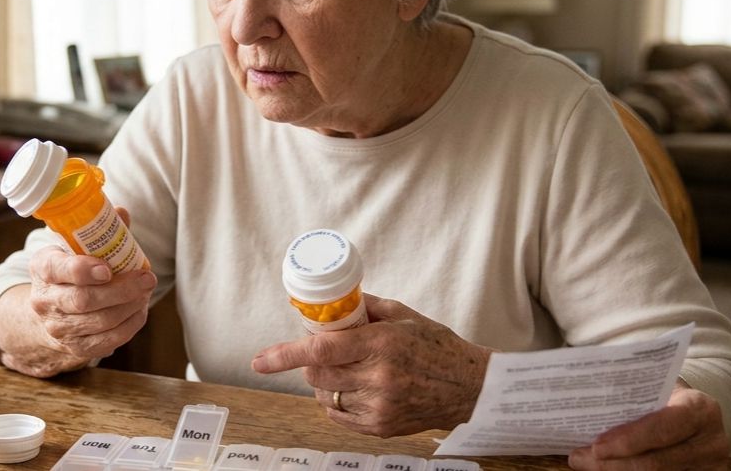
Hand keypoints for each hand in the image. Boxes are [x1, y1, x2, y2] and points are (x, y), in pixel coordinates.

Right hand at [17, 208, 155, 370]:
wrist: (50, 309)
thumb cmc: (69, 270)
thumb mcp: (74, 247)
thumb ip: (99, 231)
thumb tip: (122, 213)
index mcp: (42, 268)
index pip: (58, 270)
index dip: (82, 270)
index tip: (107, 269)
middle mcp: (44, 301)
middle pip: (83, 300)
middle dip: (120, 290)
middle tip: (147, 278)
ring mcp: (58, 327)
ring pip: (99, 322)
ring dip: (129, 306)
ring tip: (146, 291)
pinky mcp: (75, 347)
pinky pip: (107, 341)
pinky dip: (129, 326)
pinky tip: (140, 310)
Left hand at [251, 294, 491, 437]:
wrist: (471, 388)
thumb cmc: (437, 347)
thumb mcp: (403, 316)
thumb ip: (364, 307)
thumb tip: (330, 302)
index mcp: (381, 344)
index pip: (321, 350)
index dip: (285, 354)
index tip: (259, 360)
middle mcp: (378, 378)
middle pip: (316, 373)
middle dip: (311, 361)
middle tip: (328, 350)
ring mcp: (378, 407)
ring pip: (325, 394)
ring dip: (326, 381)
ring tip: (352, 370)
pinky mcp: (380, 428)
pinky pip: (337, 415)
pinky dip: (337, 400)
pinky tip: (357, 389)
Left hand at [568, 384, 729, 469]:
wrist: (695, 412)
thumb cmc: (666, 395)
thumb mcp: (655, 388)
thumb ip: (629, 396)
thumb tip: (582, 404)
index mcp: (699, 408)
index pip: (662, 428)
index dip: (629, 440)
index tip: (596, 446)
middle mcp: (711, 440)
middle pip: (656, 461)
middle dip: (613, 463)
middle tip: (579, 458)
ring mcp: (710, 465)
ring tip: (586, 463)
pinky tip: (608, 468)